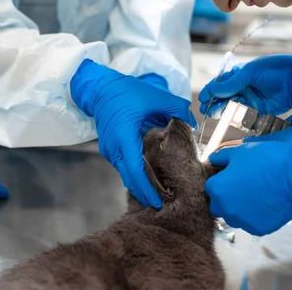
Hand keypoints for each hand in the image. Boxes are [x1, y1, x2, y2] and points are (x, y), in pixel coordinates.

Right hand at [71, 59, 196, 208]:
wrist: (100, 88)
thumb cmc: (126, 91)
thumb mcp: (156, 96)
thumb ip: (177, 109)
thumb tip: (191, 123)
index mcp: (125, 137)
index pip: (134, 170)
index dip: (146, 188)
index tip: (157, 201)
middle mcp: (114, 148)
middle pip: (129, 177)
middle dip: (145, 192)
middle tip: (161, 203)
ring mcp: (109, 150)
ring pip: (126, 172)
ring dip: (140, 182)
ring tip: (158, 191)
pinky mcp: (109, 149)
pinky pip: (123, 165)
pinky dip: (135, 172)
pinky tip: (148, 174)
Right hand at [199, 52, 291, 117]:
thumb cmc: (277, 69)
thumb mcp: (252, 72)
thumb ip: (232, 82)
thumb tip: (212, 90)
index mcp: (240, 74)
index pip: (221, 83)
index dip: (210, 91)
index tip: (202, 99)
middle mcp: (244, 87)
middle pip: (224, 97)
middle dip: (214, 103)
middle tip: (206, 110)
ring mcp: (252, 99)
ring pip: (232, 107)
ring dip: (223, 111)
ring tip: (215, 114)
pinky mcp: (261, 111)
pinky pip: (246, 116)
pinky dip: (238, 118)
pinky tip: (231, 118)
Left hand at [206, 140, 291, 235]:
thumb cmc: (267, 159)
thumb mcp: (239, 151)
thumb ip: (220, 157)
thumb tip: (213, 160)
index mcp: (217, 189)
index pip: (210, 188)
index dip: (220, 181)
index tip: (230, 177)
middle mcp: (225, 209)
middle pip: (219, 205)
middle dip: (226, 198)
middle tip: (243, 186)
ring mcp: (242, 221)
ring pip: (235, 216)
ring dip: (240, 208)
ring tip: (256, 194)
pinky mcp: (259, 229)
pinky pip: (252, 223)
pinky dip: (256, 216)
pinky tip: (266, 203)